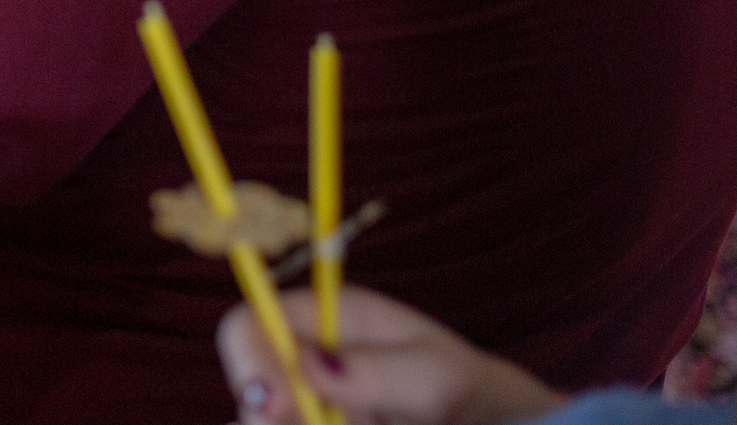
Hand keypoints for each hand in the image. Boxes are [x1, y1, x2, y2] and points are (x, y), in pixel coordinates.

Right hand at [217, 287, 565, 424]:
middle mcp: (302, 365)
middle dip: (269, 418)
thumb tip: (307, 365)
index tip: (275, 407)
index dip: (247, 362)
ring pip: (271, 423)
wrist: (489, 423)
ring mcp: (308, 407)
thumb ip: (377, 370)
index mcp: (321, 321)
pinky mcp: (320, 424)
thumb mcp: (433, 375)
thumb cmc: (464, 388)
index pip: (250, 325)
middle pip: (250, 393)